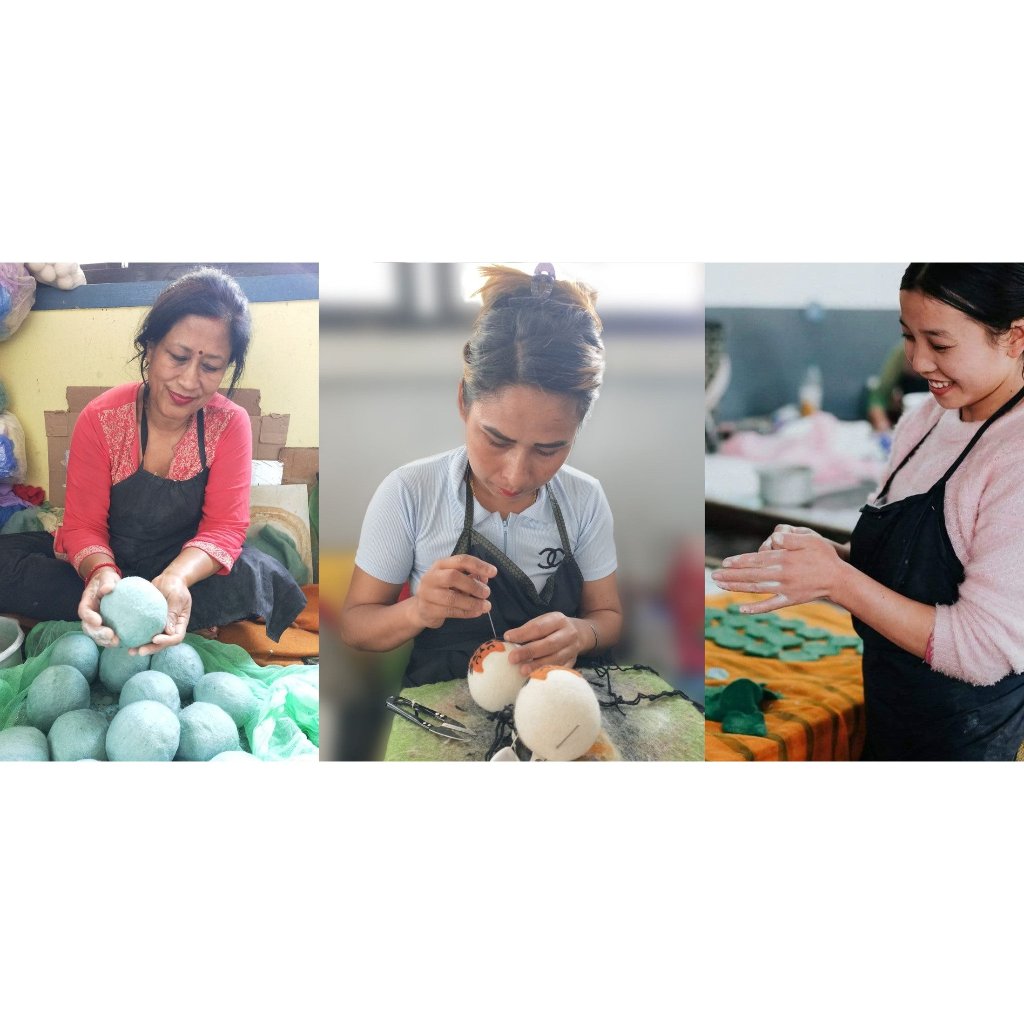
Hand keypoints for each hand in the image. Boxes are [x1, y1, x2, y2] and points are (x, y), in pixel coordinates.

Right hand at [78, 567, 122, 646]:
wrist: (108, 584)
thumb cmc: (107, 580)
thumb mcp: (106, 577)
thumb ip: (106, 581)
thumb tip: (108, 588)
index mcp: (87, 601)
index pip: (84, 611)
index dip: (89, 617)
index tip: (98, 621)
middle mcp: (89, 614)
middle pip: (88, 627)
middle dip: (98, 633)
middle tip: (110, 636)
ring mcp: (95, 621)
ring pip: (95, 635)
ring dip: (104, 641)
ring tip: (116, 643)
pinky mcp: (104, 626)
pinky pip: (104, 636)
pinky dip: (110, 641)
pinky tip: (122, 643)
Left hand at [135, 572, 191, 654]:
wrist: (169, 579)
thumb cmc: (175, 586)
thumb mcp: (177, 597)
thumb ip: (173, 612)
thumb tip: (169, 631)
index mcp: (180, 623)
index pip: (176, 637)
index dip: (166, 641)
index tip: (155, 639)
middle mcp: (171, 627)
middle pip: (163, 643)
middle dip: (152, 649)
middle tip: (139, 651)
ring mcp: (160, 626)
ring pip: (153, 641)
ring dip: (142, 647)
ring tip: (130, 651)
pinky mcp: (150, 622)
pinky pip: (144, 632)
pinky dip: (136, 637)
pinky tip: (125, 639)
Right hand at [411, 555, 495, 629]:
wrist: (421, 608)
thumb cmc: (442, 590)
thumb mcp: (455, 580)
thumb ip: (470, 577)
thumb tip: (486, 577)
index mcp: (440, 565)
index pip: (461, 560)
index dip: (478, 565)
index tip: (494, 572)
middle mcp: (431, 577)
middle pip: (453, 577)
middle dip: (473, 585)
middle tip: (487, 593)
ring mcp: (427, 594)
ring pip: (452, 598)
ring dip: (472, 602)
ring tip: (486, 606)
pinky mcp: (428, 610)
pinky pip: (450, 612)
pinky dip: (466, 612)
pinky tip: (477, 612)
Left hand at [504, 612, 583, 676]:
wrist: (581, 633)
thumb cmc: (554, 628)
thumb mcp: (544, 621)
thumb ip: (528, 629)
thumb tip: (509, 638)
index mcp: (558, 620)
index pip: (539, 627)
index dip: (523, 633)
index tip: (508, 638)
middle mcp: (568, 634)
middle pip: (548, 644)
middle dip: (529, 651)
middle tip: (512, 658)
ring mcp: (572, 649)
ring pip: (555, 659)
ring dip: (537, 666)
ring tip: (522, 671)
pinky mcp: (573, 662)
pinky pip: (561, 669)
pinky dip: (548, 673)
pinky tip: (536, 676)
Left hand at [711, 529, 844, 612]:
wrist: (840, 580)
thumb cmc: (824, 556)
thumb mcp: (811, 540)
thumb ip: (791, 539)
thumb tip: (774, 536)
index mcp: (785, 560)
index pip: (756, 560)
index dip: (739, 562)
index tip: (724, 563)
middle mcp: (782, 575)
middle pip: (751, 575)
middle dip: (731, 575)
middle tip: (713, 576)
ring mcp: (785, 589)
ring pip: (756, 589)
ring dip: (736, 587)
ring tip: (720, 586)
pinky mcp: (790, 600)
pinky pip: (770, 605)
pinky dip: (755, 608)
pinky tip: (741, 610)